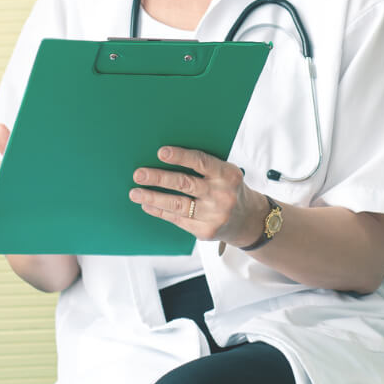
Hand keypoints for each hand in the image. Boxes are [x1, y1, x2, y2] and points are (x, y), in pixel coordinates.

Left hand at [129, 146, 264, 244]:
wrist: (248, 220)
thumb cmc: (229, 189)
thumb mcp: (226, 173)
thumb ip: (204, 166)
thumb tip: (165, 156)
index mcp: (228, 175)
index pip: (201, 162)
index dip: (180, 156)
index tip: (160, 152)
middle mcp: (222, 195)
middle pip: (185, 184)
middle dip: (158, 178)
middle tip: (138, 174)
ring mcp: (214, 215)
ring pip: (177, 205)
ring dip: (153, 197)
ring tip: (135, 192)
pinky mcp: (205, 231)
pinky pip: (177, 219)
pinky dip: (159, 211)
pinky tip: (147, 204)